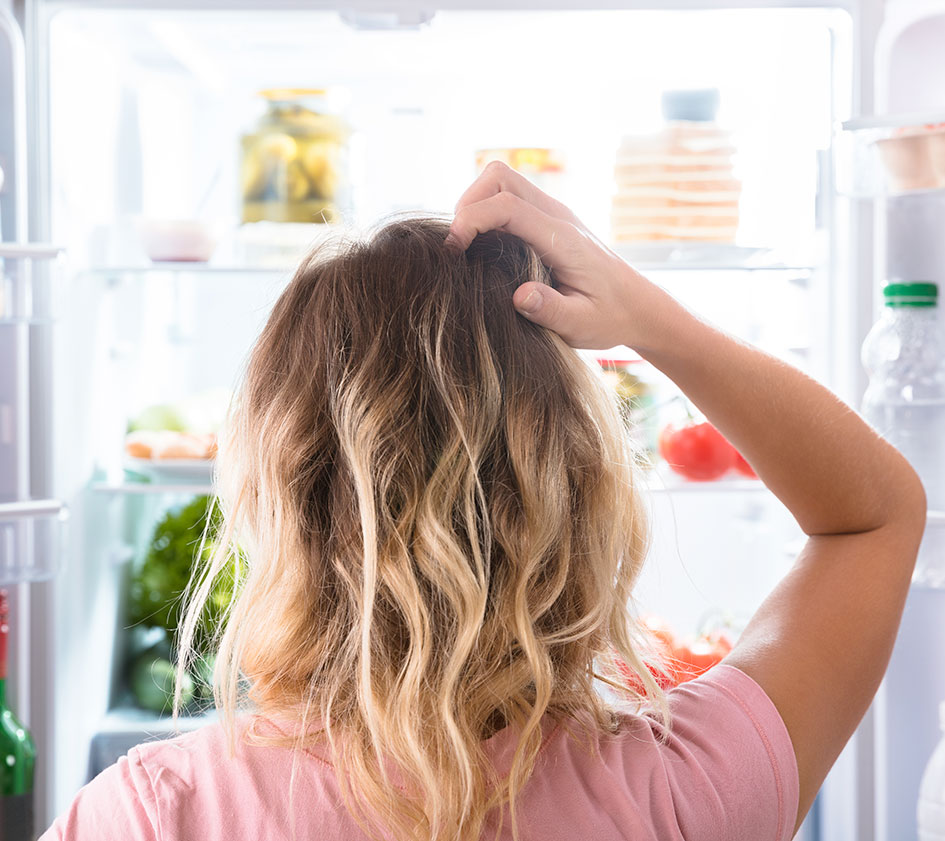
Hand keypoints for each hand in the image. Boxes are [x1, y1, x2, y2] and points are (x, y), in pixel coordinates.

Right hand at [446, 161, 660, 350]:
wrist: (637, 306)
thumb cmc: (609, 318)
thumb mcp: (581, 325)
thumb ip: (550, 310)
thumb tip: (519, 296)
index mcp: (563, 239)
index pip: (507, 206)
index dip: (471, 220)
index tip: (453, 251)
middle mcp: (557, 216)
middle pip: (499, 177)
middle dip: (468, 203)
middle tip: (457, 246)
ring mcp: (553, 213)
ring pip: (502, 181)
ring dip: (475, 205)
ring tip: (466, 246)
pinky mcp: (548, 219)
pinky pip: (509, 197)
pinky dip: (487, 212)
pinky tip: (483, 248)